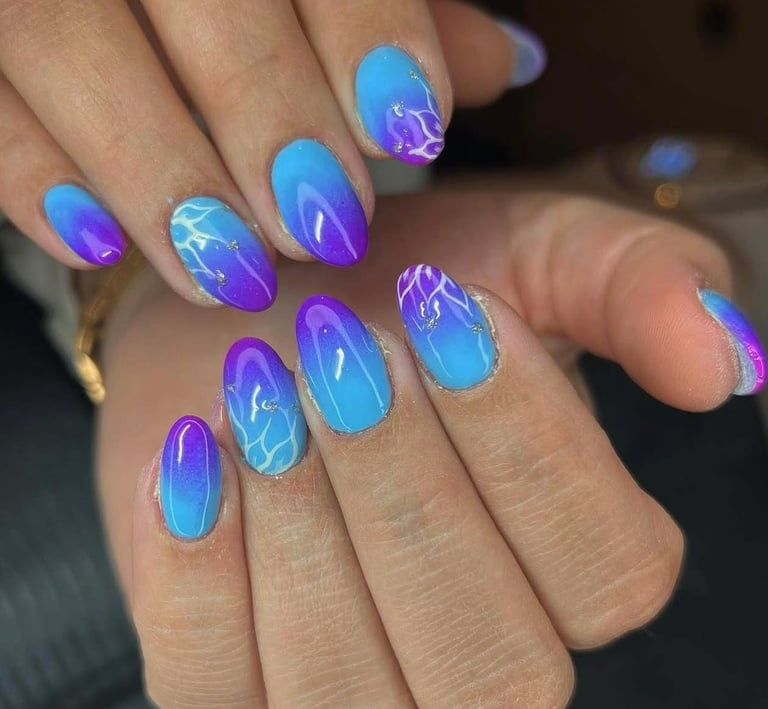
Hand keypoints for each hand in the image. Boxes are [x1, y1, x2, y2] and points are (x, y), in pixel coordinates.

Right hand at [0, 0, 537, 309]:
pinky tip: (96, 242)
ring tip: (227, 269)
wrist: (121, 0)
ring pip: (62, 41)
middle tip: (321, 223)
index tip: (409, 125)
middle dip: (266, 111)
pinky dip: (30, 176)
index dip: (366, 27)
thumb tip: (509, 62)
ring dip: (156, 171)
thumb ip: (397, 10)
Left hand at [99, 185, 763, 706]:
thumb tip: (725, 358)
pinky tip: (196, 452)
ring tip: (264, 393)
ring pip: (351, 700)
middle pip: (489, 660)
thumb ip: (630, 284)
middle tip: (345, 351)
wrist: (258, 316)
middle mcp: (480, 663)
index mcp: (578, 569)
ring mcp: (353, 696)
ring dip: (303, 531)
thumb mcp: (523, 252)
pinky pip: (210, 695)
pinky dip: (200, 574)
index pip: (611, 574)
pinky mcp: (229, 689)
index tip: (446, 314)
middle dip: (407, 489)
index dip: (530, 446)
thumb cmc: (395, 287)